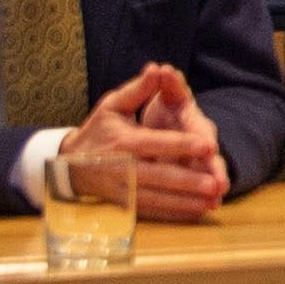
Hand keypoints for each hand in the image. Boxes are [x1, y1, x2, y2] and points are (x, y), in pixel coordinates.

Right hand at [65, 61, 232, 221]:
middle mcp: (122, 167)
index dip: (181, 145)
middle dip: (188, 182)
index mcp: (123, 141)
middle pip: (159, 177)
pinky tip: (196, 212)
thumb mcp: (112, 105)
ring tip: (212, 203)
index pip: (156, 143)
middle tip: (215, 184)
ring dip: (186, 202)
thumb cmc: (98, 130)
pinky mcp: (125, 205)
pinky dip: (175, 214)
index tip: (208, 146)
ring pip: (158, 198)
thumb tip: (157, 69)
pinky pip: (153, 211)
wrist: (68, 165)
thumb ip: (137, 89)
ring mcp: (123, 190)